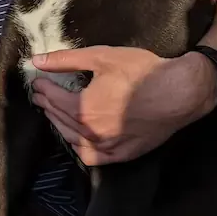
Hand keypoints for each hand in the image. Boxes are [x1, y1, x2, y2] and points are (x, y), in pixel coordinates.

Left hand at [29, 47, 216, 165]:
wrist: (179, 93)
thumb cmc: (141, 72)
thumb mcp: (101, 58)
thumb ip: (66, 60)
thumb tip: (37, 61)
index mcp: (83, 109)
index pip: (54, 100)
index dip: (43, 89)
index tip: (37, 82)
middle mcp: (92, 133)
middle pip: (61, 119)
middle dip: (48, 105)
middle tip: (42, 95)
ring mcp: (108, 147)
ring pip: (74, 140)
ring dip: (60, 125)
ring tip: (55, 112)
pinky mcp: (123, 155)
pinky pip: (93, 157)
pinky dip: (80, 147)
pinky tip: (77, 138)